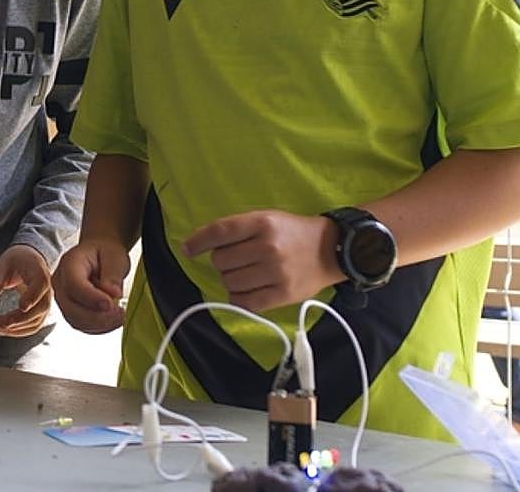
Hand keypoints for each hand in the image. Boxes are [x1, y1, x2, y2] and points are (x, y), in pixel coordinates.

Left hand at [0, 244, 51, 336]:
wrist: (30, 262)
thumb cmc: (16, 261)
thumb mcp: (3, 266)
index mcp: (39, 272)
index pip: (41, 285)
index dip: (33, 296)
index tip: (21, 307)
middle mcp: (47, 290)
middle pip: (39, 308)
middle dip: (16, 319)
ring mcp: (45, 303)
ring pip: (35, 322)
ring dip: (14, 328)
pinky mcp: (40, 314)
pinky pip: (32, 327)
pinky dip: (17, 331)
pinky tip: (0, 328)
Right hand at [52, 239, 129, 333]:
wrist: (99, 255)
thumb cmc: (105, 253)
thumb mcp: (115, 256)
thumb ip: (113, 274)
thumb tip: (113, 294)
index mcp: (69, 263)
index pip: (74, 285)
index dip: (92, 298)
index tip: (111, 304)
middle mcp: (60, 282)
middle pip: (71, 308)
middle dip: (98, 316)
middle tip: (121, 313)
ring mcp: (62, 299)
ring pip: (75, 320)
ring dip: (100, 324)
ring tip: (120, 316)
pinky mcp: (70, 311)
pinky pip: (81, 325)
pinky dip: (99, 327)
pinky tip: (113, 320)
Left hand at [182, 210, 342, 311]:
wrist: (332, 249)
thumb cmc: (293, 233)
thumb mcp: (268, 218)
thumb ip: (239, 229)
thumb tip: (203, 244)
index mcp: (262, 223)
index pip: (220, 231)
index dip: (198, 241)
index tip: (187, 249)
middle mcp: (268, 247)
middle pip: (221, 260)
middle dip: (222, 261)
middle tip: (238, 259)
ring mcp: (276, 272)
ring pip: (230, 282)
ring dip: (230, 279)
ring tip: (246, 274)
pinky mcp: (283, 294)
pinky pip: (245, 302)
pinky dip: (239, 298)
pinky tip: (246, 290)